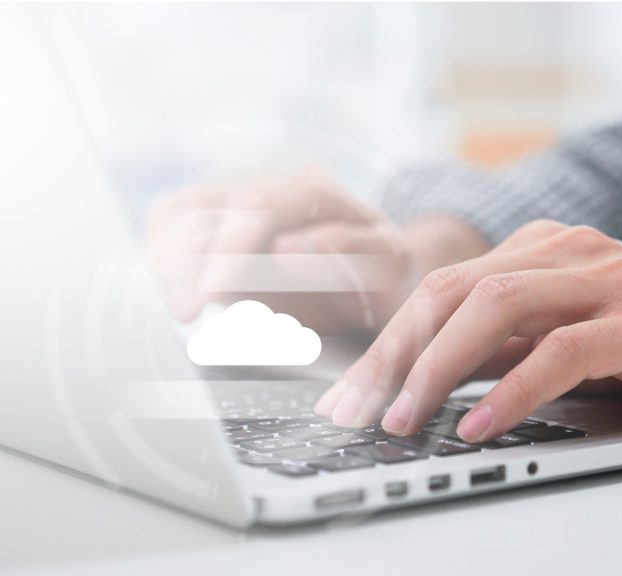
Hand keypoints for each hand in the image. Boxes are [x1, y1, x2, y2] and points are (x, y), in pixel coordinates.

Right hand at [145, 167, 460, 334]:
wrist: (375, 266)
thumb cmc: (384, 270)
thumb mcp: (389, 262)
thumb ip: (351, 250)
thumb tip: (285, 249)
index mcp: (314, 191)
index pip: (259, 209)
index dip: (228, 251)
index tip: (210, 295)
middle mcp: (267, 184)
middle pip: (205, 209)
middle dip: (187, 264)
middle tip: (185, 314)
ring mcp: (237, 196)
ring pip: (177, 213)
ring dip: (168, 262)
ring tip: (180, 309)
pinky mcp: (212, 218)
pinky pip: (169, 224)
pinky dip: (162, 257)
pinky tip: (172, 292)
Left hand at [314, 219, 621, 440]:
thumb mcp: (587, 322)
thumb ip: (523, 336)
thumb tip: (448, 373)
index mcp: (548, 248)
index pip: (445, 286)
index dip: (390, 339)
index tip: (354, 389)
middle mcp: (569, 253)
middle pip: (452, 292)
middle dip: (393, 353)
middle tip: (355, 409)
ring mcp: (607, 282)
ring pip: (494, 310)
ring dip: (437, 369)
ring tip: (403, 420)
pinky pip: (560, 353)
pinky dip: (512, 390)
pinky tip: (479, 424)